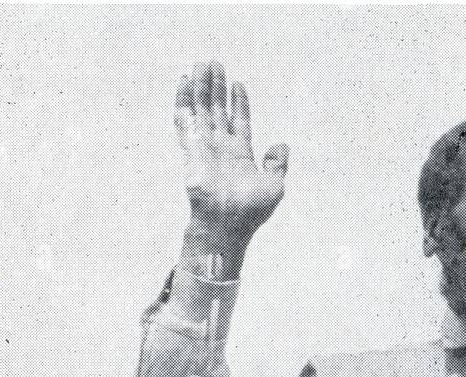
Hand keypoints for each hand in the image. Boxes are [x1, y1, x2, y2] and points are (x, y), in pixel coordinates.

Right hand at [176, 62, 288, 266]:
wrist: (227, 223)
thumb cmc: (251, 211)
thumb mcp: (274, 186)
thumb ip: (278, 164)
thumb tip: (282, 145)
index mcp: (241, 154)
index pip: (239, 121)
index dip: (239, 102)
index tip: (238, 83)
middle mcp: (221, 147)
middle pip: (218, 109)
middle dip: (217, 87)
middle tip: (215, 63)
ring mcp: (205, 146)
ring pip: (201, 108)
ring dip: (200, 86)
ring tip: (201, 64)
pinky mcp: (190, 148)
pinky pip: (184, 119)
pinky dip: (183, 100)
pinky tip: (183, 81)